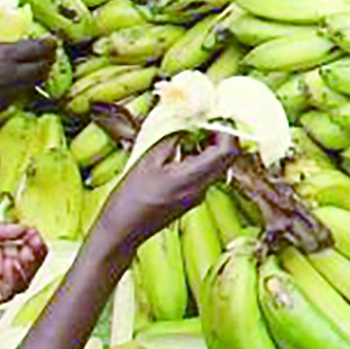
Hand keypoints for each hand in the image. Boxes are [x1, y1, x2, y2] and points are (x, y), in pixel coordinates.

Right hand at [0, 20, 56, 116]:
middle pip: (42, 68)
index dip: (50, 44)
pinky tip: (18, 81)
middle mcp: (8, 74)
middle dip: (50, 59)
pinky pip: (19, 95)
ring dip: (40, 74)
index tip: (52, 40)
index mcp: (3, 54)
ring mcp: (2, 91)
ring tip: (38, 65)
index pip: (39, 49)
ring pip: (33, 84)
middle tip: (49, 52)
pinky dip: (25, 87)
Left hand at [0, 222, 48, 308]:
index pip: (21, 247)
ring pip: (20, 280)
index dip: (32, 242)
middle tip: (36, 245)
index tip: (36, 234)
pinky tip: (14, 267)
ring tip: (28, 255)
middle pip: (25, 265)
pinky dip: (15, 282)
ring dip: (29, 268)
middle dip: (35, 254)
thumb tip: (26, 227)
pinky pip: (5, 294)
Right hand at [91, 134, 240, 255]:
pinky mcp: (192, 199)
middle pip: (228, 158)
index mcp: (193, 177)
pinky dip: (202, 159)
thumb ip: (173, 140)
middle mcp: (202, 188)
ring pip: (219, 165)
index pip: (227, 151)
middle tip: (203, 122)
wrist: (121, 232)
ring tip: (189, 134)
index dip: (226, 130)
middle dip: (221, 136)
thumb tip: (190, 125)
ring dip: (211, 147)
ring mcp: (199, 195)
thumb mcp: (149, 161)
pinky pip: (207, 174)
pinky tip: (182, 152)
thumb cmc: (129, 198)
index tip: (213, 116)